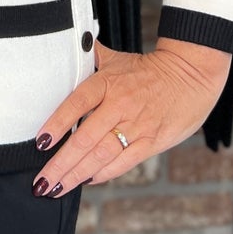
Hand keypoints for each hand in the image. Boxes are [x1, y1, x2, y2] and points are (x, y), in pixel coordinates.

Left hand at [31, 38, 231, 196]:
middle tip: (41, 181)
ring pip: (102, 155)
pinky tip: (87, 180)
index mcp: (108, 83)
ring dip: (77, 174)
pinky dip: (104, 173)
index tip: (41, 142)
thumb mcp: (117, 59)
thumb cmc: (149, 70)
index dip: (57, 124)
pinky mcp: (151, 142)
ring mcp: (136, 126)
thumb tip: (67, 46)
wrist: (191, 75)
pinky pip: (124, 162)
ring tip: (57, 187)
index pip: (76, 104)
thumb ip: (90, 56)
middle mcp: (120, 105)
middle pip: (85, 138)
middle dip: (60, 164)